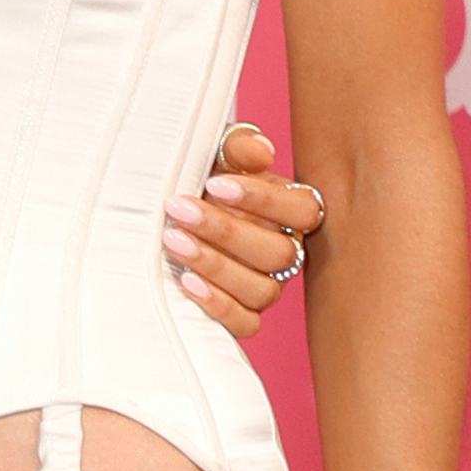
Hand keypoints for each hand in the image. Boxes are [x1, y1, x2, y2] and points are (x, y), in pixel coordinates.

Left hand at [165, 124, 323, 340]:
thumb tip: (260, 152)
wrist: (167, 210)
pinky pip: (244, 323)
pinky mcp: (243, 316)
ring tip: (173, 241)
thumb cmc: (201, 178)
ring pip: (261, 289)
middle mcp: (286, 253)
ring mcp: (267, 287)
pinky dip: (217, 305)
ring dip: (215, 265)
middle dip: (225, 231)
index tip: (215, 184)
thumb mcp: (218, 153)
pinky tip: (186, 281)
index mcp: (291, 212)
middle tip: (180, 209)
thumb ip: (240, 147)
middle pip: (278, 253)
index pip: (303, 210)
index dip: (263, 199)